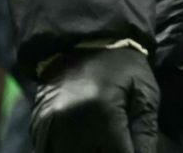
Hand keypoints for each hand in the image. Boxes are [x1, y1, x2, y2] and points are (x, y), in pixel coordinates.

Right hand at [30, 45, 158, 152]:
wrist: (85, 41)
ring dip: (88, 151)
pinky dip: (69, 149)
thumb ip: (144, 134)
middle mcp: (70, 123)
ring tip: (102, 141)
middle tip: (118, 142)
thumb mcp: (145, 95)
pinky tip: (85, 141)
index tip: (134, 150)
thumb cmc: (124, 67)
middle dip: (109, 152)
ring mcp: (49, 127)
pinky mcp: (37, 127)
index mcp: (102, 112)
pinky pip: (50, 151)